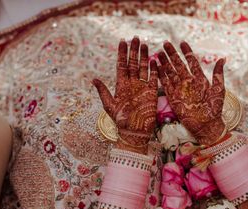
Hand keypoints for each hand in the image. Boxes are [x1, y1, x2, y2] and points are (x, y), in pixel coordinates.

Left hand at [93, 37, 157, 154]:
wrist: (134, 132)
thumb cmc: (120, 121)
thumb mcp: (109, 106)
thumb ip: (103, 91)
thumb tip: (93, 79)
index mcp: (121, 85)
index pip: (121, 65)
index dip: (122, 53)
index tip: (122, 41)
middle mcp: (131, 83)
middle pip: (132, 63)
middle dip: (133, 50)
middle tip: (135, 37)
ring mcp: (141, 87)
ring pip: (143, 67)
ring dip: (143, 56)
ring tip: (144, 44)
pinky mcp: (151, 92)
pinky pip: (153, 77)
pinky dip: (154, 69)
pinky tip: (154, 59)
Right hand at [157, 41, 225, 144]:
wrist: (206, 124)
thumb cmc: (214, 108)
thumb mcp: (219, 89)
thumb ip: (218, 74)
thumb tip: (223, 58)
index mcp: (199, 79)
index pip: (191, 61)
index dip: (187, 52)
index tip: (182, 42)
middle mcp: (188, 82)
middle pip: (178, 65)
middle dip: (172, 54)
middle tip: (165, 43)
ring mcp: (180, 89)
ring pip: (170, 72)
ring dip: (165, 63)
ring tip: (158, 53)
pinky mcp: (173, 97)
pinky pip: (166, 84)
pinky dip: (161, 76)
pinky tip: (157, 67)